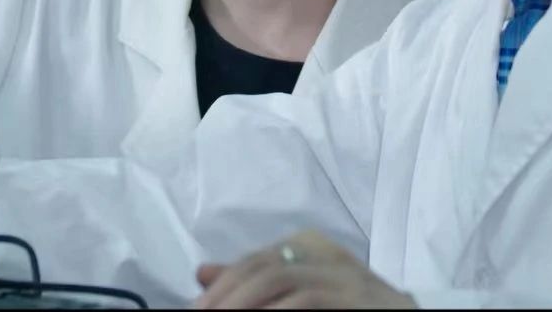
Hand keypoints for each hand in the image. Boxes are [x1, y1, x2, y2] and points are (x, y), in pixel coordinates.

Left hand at [193, 230, 416, 308]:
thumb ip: (257, 281)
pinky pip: (305, 301)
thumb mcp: (302, 291)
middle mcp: (326, 252)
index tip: (196, 310)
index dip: (220, 288)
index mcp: (310, 245)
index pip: (253, 261)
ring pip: (279, 279)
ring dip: (242, 305)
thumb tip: (202, 273)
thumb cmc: (351, 309)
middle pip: (261, 268)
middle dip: (224, 298)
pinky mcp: (355, 297)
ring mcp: (344, 274)